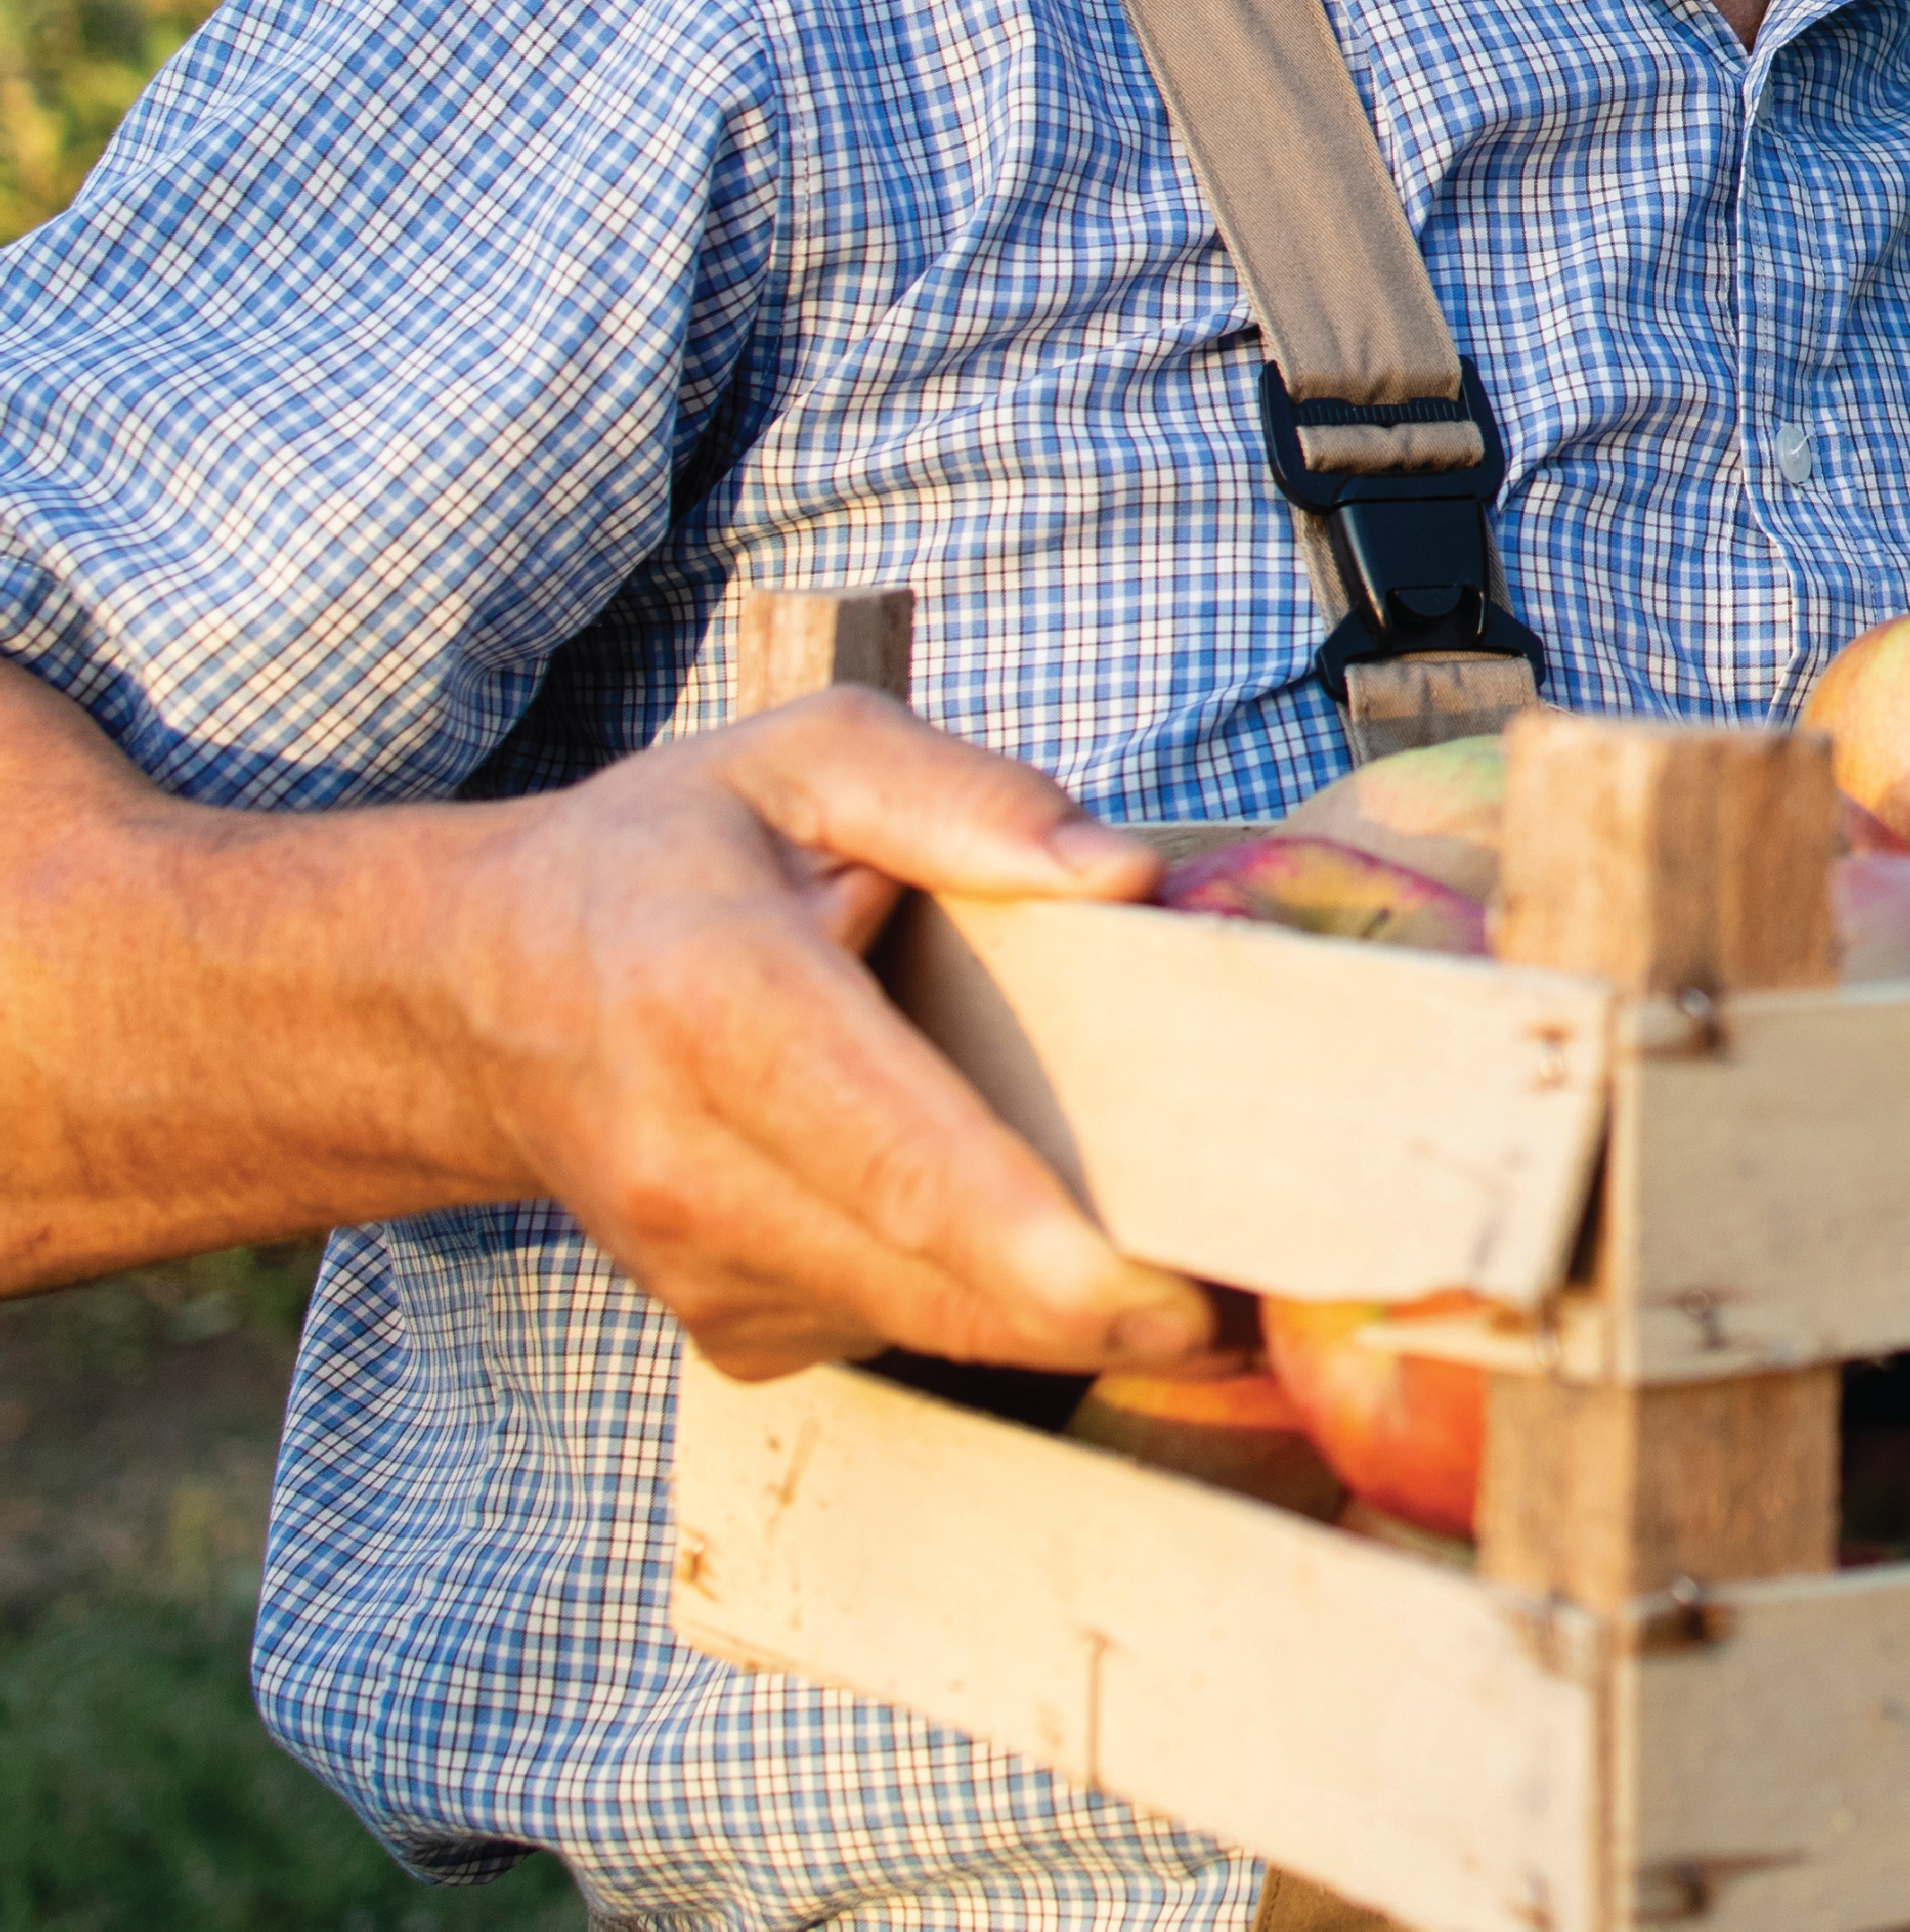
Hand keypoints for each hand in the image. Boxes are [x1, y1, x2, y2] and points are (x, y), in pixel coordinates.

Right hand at [439, 689, 1233, 1383]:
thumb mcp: (809, 756)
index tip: (1156, 1291)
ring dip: (1052, 1314)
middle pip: (920, 1271)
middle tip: (1253, 1301)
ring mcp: (694, 1264)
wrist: (481, 992)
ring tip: (1185, 1268)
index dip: (1026, 1238)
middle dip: (1093, 1306)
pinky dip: (978, 1301)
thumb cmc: (671, 853)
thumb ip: (965, 796)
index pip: (890, 1149)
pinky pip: (883, 1328)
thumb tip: (1122, 871)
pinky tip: (1032, 1234)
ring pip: (914, 1321)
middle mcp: (687, 1160)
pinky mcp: (720, 1323)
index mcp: (717, 999)